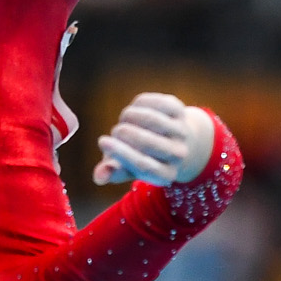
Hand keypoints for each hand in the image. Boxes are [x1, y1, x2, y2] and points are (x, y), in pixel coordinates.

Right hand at [93, 92, 213, 186]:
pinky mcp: (180, 111)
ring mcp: (181, 132)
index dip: (121, 153)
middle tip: (115, 132)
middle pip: (146, 142)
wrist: (170, 139)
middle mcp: (178, 155)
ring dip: (130, 116)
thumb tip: (99, 177)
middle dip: (123, 133)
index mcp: (165, 175)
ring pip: (151, 119)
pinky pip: (155, 103)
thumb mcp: (128, 167)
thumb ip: (113, 172)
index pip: (143, 166)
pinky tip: (135, 109)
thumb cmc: (142, 156)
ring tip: (124, 120)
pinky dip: (139, 104)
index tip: (102, 141)